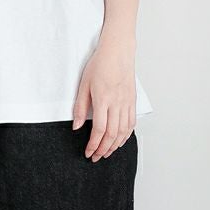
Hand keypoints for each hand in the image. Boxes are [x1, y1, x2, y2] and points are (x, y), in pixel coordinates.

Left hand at [72, 28, 135, 159]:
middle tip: (96, 157)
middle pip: (112, 134)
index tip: (88, 152)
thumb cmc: (99, 65)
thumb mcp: (83, 84)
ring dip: (114, 145)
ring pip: (123, 131)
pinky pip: (131, 124)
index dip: (93, 144)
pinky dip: (125, 136)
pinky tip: (119, 141)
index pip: (99, 129)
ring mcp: (127, 103)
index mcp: (103, 99)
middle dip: (103, 149)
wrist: (117, 52)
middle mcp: (117, 103)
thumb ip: (80, 107)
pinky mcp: (132, 101)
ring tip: (106, 153)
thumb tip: (77, 126)